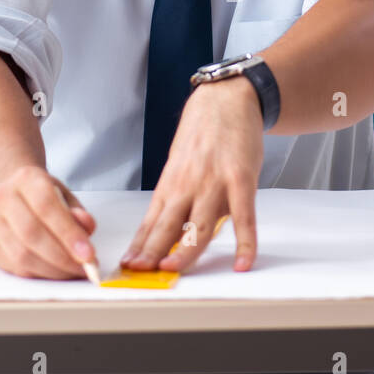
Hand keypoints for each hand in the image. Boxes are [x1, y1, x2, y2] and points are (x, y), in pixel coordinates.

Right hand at [0, 166, 96, 279]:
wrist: (14, 197)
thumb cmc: (43, 198)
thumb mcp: (66, 197)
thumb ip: (78, 213)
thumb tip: (86, 227)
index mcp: (26, 179)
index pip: (46, 206)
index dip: (68, 233)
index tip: (88, 254)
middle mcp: (4, 198)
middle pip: (32, 233)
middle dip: (62, 256)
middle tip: (84, 268)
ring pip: (22, 255)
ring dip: (53, 269)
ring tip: (73, 271)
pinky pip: (16, 268)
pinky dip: (41, 274)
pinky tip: (56, 272)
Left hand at [122, 78, 263, 273]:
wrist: (226, 100)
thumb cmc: (203, 135)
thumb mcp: (180, 165)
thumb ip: (179, 199)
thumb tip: (175, 234)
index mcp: (170, 184)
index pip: (150, 222)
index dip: (139, 245)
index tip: (128, 265)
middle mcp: (187, 186)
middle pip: (167, 226)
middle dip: (151, 251)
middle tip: (140, 272)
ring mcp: (214, 183)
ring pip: (199, 225)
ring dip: (185, 251)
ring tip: (173, 270)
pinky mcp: (241, 180)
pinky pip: (243, 218)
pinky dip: (244, 243)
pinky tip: (243, 262)